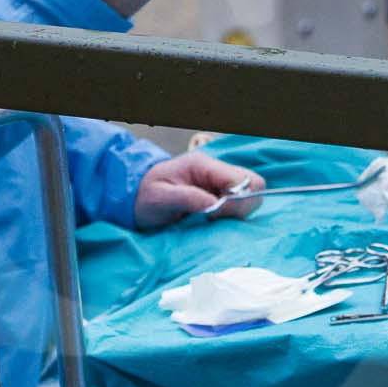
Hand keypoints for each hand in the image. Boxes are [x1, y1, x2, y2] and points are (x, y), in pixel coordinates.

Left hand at [133, 152, 263, 228]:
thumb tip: (216, 205)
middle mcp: (215, 171)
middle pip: (253, 185)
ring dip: (237, 212)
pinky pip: (239, 204)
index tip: (215, 214)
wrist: (134, 197)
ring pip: (250, 196)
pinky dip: (232, 216)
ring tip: (212, 220)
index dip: (237, 199)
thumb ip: (188, 198)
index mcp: (203, 166)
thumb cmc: (144, 196)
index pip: (242, 178)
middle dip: (242, 206)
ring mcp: (218, 183)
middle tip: (216, 218)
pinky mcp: (218, 195)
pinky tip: (213, 221)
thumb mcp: (161, 198)